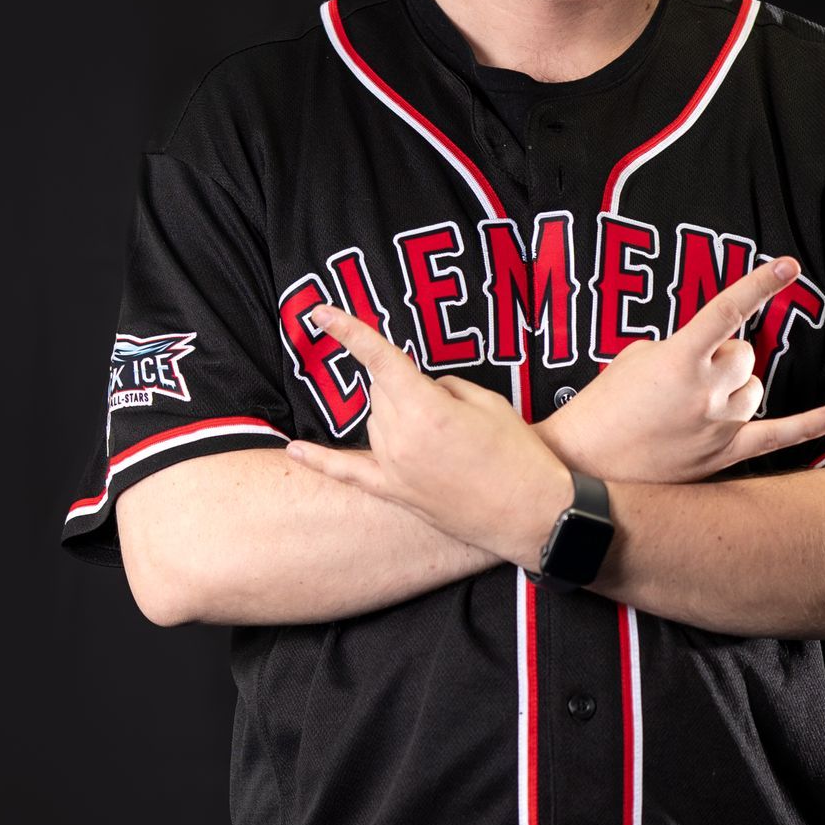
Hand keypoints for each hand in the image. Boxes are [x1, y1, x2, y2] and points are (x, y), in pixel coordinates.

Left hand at [281, 306, 574, 569]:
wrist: (531, 512)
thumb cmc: (517, 453)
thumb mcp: (486, 401)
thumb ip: (441, 386)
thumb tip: (418, 390)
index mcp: (426, 409)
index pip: (378, 358)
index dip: (348, 330)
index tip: (320, 313)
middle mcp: (400, 438)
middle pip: (381, 391)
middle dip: (406, 386)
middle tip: (449, 408)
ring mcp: (394, 469)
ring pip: (376, 421)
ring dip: (398, 415)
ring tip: (445, 439)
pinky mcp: (396, 493)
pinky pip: (349, 473)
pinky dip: (320, 461)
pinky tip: (293, 450)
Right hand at [539, 254, 824, 484]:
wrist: (584, 468)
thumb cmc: (601, 410)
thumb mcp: (633, 360)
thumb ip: (677, 348)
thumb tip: (704, 355)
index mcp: (679, 359)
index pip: (728, 310)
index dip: (761, 284)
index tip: (789, 266)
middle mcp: (706, 391)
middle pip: (744, 355)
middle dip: (723, 356)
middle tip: (687, 376)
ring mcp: (718, 425)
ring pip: (754, 389)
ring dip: (734, 387)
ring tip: (694, 403)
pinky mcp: (723, 455)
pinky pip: (776, 436)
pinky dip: (809, 425)